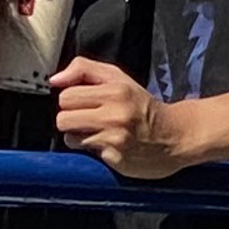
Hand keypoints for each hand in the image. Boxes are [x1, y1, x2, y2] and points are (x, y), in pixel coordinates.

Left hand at [52, 56, 188, 179]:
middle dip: (71, 119)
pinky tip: (108, 145)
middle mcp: (116, 114)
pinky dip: (93, 150)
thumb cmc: (141, 106)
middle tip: (88, 119)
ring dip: (79, 136)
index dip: (71, 101)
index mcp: (115, 91)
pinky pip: (86, 153)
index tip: (83, 103)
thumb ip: (84, 69)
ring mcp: (115, 138)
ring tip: (97, 132)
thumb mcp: (118, 78)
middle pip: (62, 118)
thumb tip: (54, 80)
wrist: (173, 135)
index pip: (66, 96)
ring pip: (70, 137)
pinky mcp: (116, 159)